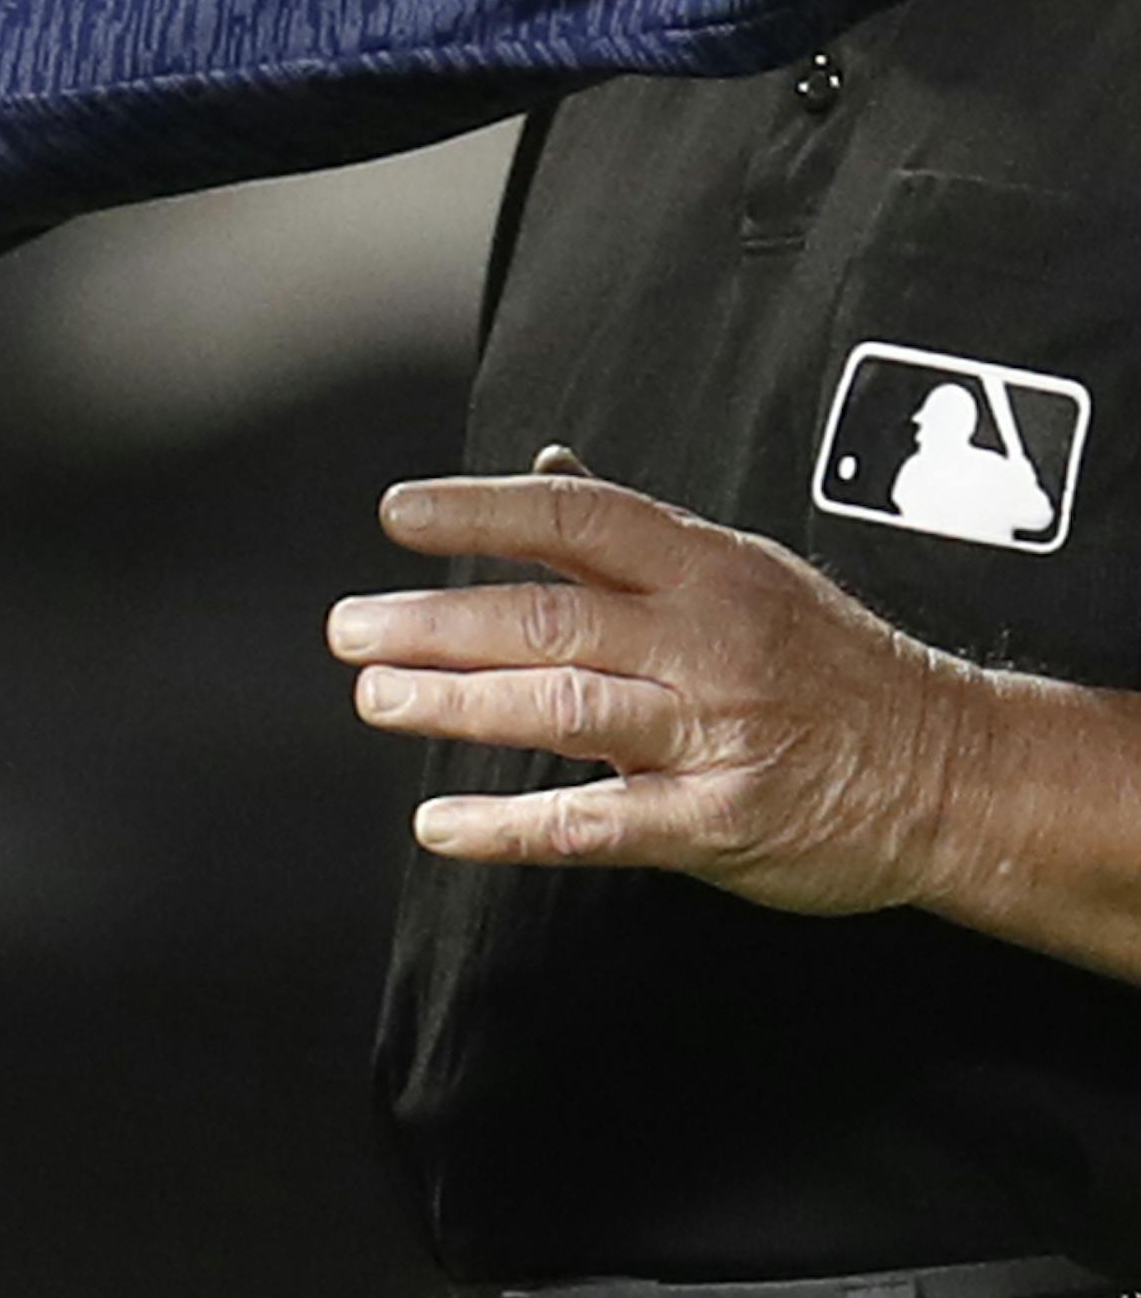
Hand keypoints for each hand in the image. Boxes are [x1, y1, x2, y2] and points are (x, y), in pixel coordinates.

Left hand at [328, 457, 988, 917]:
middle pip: (549, 619)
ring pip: (561, 708)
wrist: (946, 769)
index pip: (577, 519)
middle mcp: (703, 641)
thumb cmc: (830, 661)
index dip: (482, 511)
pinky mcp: (714, 823)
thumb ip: (635, 532)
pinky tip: (441, 824)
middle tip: (351, 631)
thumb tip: (550, 469)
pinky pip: (595, 824)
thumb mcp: (744, 570)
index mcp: (706, 567)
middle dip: (436, 623)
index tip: (399, 515)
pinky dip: (508, 828)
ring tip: (377, 699)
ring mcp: (709, 734)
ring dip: (456, 705)